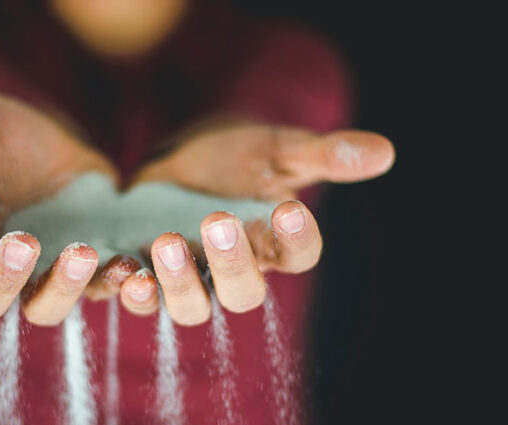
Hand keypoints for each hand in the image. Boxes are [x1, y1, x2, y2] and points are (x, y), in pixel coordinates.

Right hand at [0, 89, 140, 324]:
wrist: (62, 147)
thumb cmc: (5, 135)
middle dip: (0, 279)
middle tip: (24, 244)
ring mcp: (41, 275)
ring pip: (42, 308)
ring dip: (61, 288)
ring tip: (83, 253)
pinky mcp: (87, 274)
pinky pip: (97, 291)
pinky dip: (112, 282)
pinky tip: (127, 264)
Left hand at [124, 123, 394, 324]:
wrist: (183, 158)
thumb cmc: (238, 156)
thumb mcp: (277, 148)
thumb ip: (322, 155)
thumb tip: (384, 152)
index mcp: (275, 244)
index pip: (298, 255)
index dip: (296, 239)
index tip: (289, 207)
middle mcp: (235, 272)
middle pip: (244, 293)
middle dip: (233, 263)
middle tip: (219, 221)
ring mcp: (189, 277)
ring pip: (190, 306)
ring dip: (179, 282)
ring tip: (166, 243)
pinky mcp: (146, 273)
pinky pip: (141, 296)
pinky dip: (130, 288)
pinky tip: (123, 271)